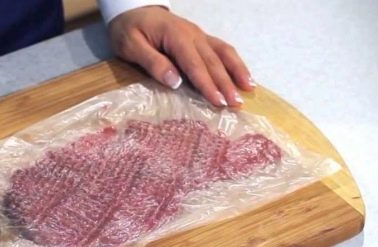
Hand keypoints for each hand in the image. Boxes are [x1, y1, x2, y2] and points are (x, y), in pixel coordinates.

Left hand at [109, 6, 254, 106]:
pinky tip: (243, 76)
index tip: (217, 101)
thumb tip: (176, 82)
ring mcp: (199, 35)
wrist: (132, 10)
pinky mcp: (200, 39)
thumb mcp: (131, 46)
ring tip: (248, 90)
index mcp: (175, 36)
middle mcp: (192, 34)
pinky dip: (234, 63)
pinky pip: (221, 49)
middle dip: (226, 84)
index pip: (194, 64)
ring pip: (223, 53)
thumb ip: (153, 63)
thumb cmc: (129, 30)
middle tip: (236, 104)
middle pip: (213, 61)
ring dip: (236, 72)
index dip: (207, 84)